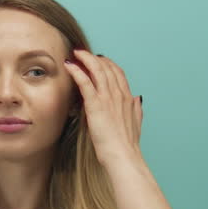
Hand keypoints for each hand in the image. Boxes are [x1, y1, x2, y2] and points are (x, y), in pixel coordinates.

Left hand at [63, 49, 142, 163]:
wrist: (123, 155)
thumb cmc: (127, 144)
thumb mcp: (136, 123)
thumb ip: (136, 109)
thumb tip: (138, 98)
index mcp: (127, 98)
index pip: (118, 73)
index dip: (108, 63)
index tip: (99, 59)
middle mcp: (119, 94)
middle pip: (107, 67)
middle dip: (95, 57)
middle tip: (83, 53)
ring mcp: (108, 98)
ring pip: (97, 70)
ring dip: (86, 59)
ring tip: (76, 53)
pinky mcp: (96, 105)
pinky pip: (85, 82)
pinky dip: (77, 71)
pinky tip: (69, 65)